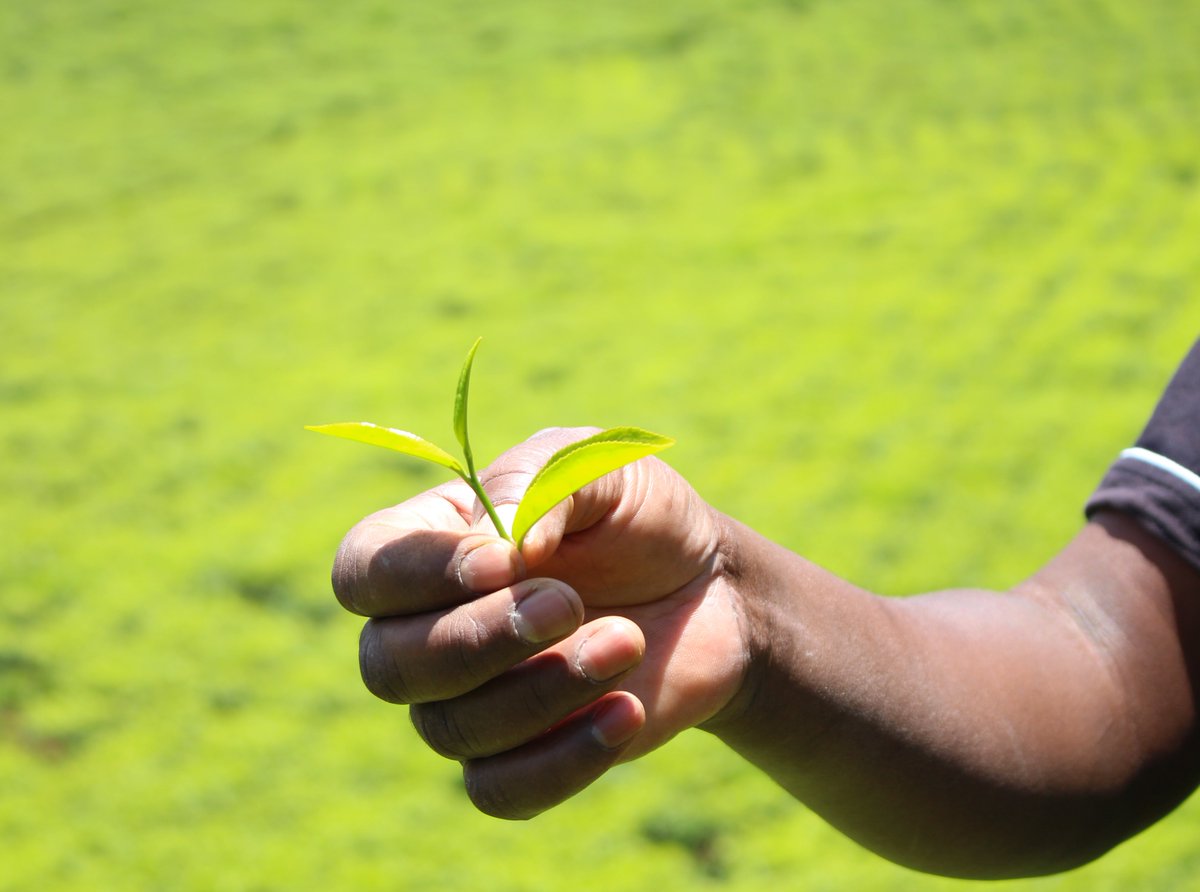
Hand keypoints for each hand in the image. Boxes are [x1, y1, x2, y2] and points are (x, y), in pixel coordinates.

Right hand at [331, 427, 748, 817]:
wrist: (710, 591)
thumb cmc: (639, 518)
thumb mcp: (598, 467)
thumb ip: (539, 484)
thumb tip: (505, 546)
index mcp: (430, 547)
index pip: (363, 571)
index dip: (416, 574)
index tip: (502, 561)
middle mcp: (428, 629)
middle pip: (389, 664)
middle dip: (481, 638)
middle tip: (570, 602)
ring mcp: (468, 701)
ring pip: (449, 728)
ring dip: (542, 689)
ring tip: (627, 640)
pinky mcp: (519, 759)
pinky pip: (499, 790)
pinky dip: (563, 758)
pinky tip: (627, 712)